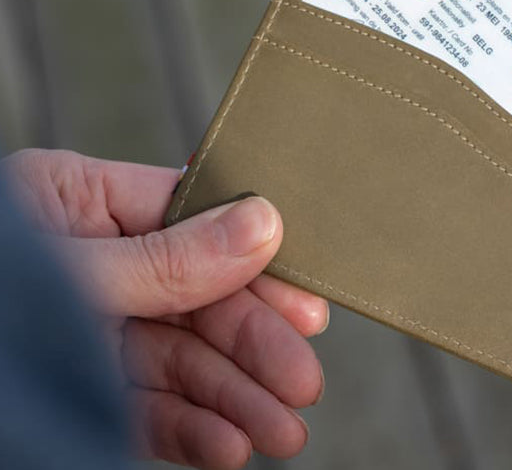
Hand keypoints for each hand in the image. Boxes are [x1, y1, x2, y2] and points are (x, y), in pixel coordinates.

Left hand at [1, 149, 327, 468]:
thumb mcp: (70, 274)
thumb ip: (168, 259)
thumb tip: (263, 223)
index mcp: (78, 200)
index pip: (195, 221)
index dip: (257, 266)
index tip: (307, 306)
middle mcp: (93, 260)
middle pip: (198, 299)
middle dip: (252, 348)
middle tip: (302, 385)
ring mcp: (90, 327)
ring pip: (179, 360)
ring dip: (233, 399)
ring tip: (280, 433)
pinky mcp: (80, 388)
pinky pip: (146, 405)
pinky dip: (189, 429)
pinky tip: (226, 446)